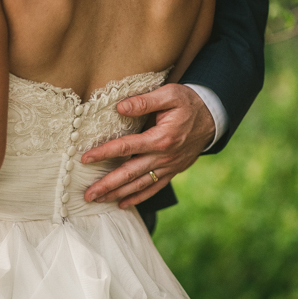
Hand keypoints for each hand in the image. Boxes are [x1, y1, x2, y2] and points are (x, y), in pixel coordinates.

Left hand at [81, 84, 214, 208]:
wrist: (212, 118)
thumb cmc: (188, 103)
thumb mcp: (170, 94)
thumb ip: (145, 101)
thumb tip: (120, 107)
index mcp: (161, 138)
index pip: (126, 147)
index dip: (104, 153)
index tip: (85, 158)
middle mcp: (164, 157)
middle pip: (130, 173)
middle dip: (107, 185)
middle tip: (87, 194)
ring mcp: (168, 167)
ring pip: (140, 185)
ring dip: (118, 194)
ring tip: (98, 200)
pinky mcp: (172, 171)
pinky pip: (153, 188)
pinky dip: (138, 198)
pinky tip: (123, 204)